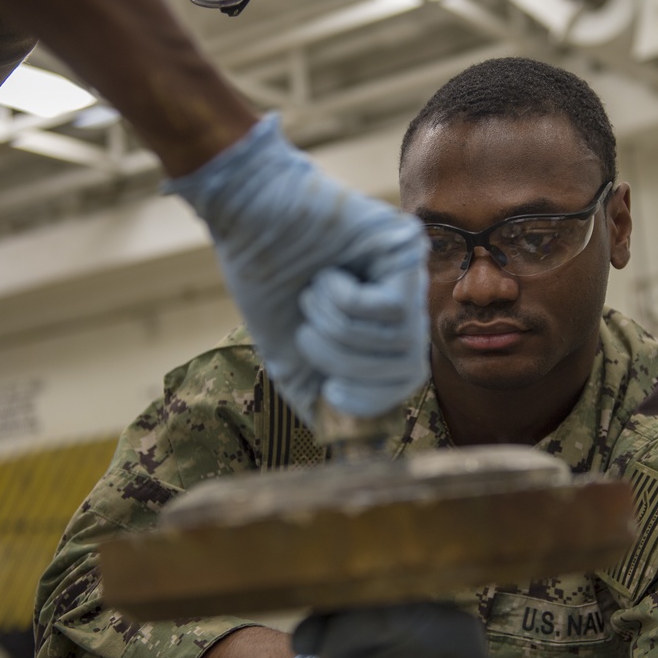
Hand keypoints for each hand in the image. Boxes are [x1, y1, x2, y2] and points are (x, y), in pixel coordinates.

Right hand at [162, 114, 428, 424]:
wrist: (247, 218)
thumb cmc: (265, 277)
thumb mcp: (287, 350)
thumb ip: (314, 391)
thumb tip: (336, 438)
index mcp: (379, 326)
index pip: (405, 383)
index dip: (371, 400)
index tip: (331, 392)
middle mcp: (404, 300)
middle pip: (408, 371)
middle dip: (348, 365)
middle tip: (308, 335)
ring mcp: (410, 273)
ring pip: (399, 341)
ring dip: (338, 328)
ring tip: (313, 293)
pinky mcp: (407, 247)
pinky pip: (391, 308)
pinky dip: (346, 301)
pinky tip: (328, 273)